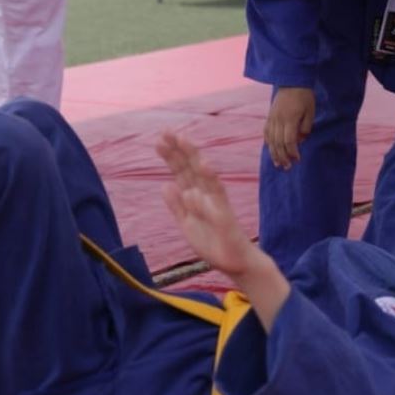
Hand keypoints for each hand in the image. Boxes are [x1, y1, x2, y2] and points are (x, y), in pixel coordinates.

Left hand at [157, 131, 256, 276]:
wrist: (235, 262)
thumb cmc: (213, 243)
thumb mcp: (186, 225)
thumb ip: (176, 206)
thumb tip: (165, 184)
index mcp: (194, 197)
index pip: (181, 172)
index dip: (171, 157)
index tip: (159, 140)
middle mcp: (205, 195)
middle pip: (190, 168)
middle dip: (179, 150)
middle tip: (167, 132)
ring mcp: (216, 202)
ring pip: (204, 175)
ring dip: (194, 157)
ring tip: (184, 140)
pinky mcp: (225, 214)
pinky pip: (218, 196)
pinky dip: (210, 180)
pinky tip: (203, 166)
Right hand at [264, 87, 314, 169]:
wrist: (292, 81)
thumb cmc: (304, 97)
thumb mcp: (310, 111)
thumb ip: (306, 127)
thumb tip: (300, 140)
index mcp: (290, 119)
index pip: (289, 141)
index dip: (293, 152)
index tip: (298, 159)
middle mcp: (278, 120)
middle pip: (278, 143)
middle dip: (283, 157)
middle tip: (288, 167)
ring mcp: (272, 118)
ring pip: (271, 140)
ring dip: (274, 153)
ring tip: (278, 164)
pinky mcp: (269, 116)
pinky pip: (267, 133)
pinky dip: (268, 143)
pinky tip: (271, 150)